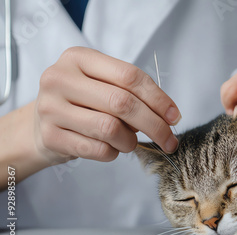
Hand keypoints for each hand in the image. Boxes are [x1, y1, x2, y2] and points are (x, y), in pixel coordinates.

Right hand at [35, 47, 180, 163]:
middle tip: (168, 140)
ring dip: (130, 141)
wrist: (39, 125)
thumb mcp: (102, 85)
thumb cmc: (81, 102)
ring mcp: (51, 107)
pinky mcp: (50, 136)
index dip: (158, 98)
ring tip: (129, 141)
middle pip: (123, 103)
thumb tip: (168, 116)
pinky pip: (98, 149)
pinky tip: (110, 148)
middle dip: (154, 125)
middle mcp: (60, 78)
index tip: (174, 116)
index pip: (130, 76)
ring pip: (111, 128)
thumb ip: (131, 92)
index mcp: (79, 57)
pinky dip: (113, 153)